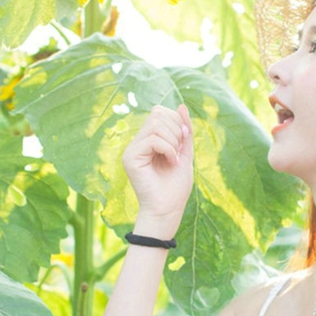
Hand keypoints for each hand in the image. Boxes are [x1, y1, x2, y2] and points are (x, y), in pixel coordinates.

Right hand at [122, 104, 193, 232]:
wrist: (168, 210)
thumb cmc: (175, 186)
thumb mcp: (185, 152)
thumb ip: (184, 130)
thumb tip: (181, 105)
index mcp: (149, 139)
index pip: (160, 112)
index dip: (177, 121)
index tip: (183, 143)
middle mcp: (137, 142)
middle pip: (157, 114)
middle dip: (176, 131)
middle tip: (178, 153)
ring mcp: (132, 149)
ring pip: (155, 124)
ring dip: (173, 141)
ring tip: (173, 160)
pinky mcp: (130, 157)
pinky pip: (152, 139)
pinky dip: (168, 148)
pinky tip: (170, 163)